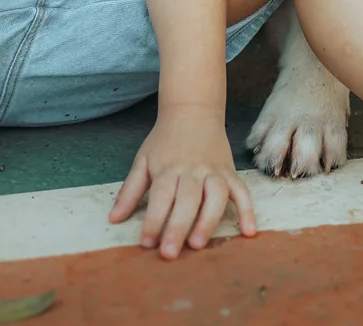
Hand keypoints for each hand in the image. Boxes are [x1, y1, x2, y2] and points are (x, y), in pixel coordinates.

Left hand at [108, 105, 257, 257]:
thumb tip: (113, 218)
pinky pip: (242, 191)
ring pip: (215, 196)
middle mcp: (192, 170)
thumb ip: (130, 190)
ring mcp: (214, 171)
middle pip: (187, 200)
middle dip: (178, 227)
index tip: (146, 243)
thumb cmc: (165, 141)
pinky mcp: (230, 172)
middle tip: (170, 253)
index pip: (161, 196)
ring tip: (198, 244)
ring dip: (208, 221)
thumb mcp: (143, 161)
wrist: (193, 110)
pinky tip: (248, 231)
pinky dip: (248, 210)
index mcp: (168, 168)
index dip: (153, 220)